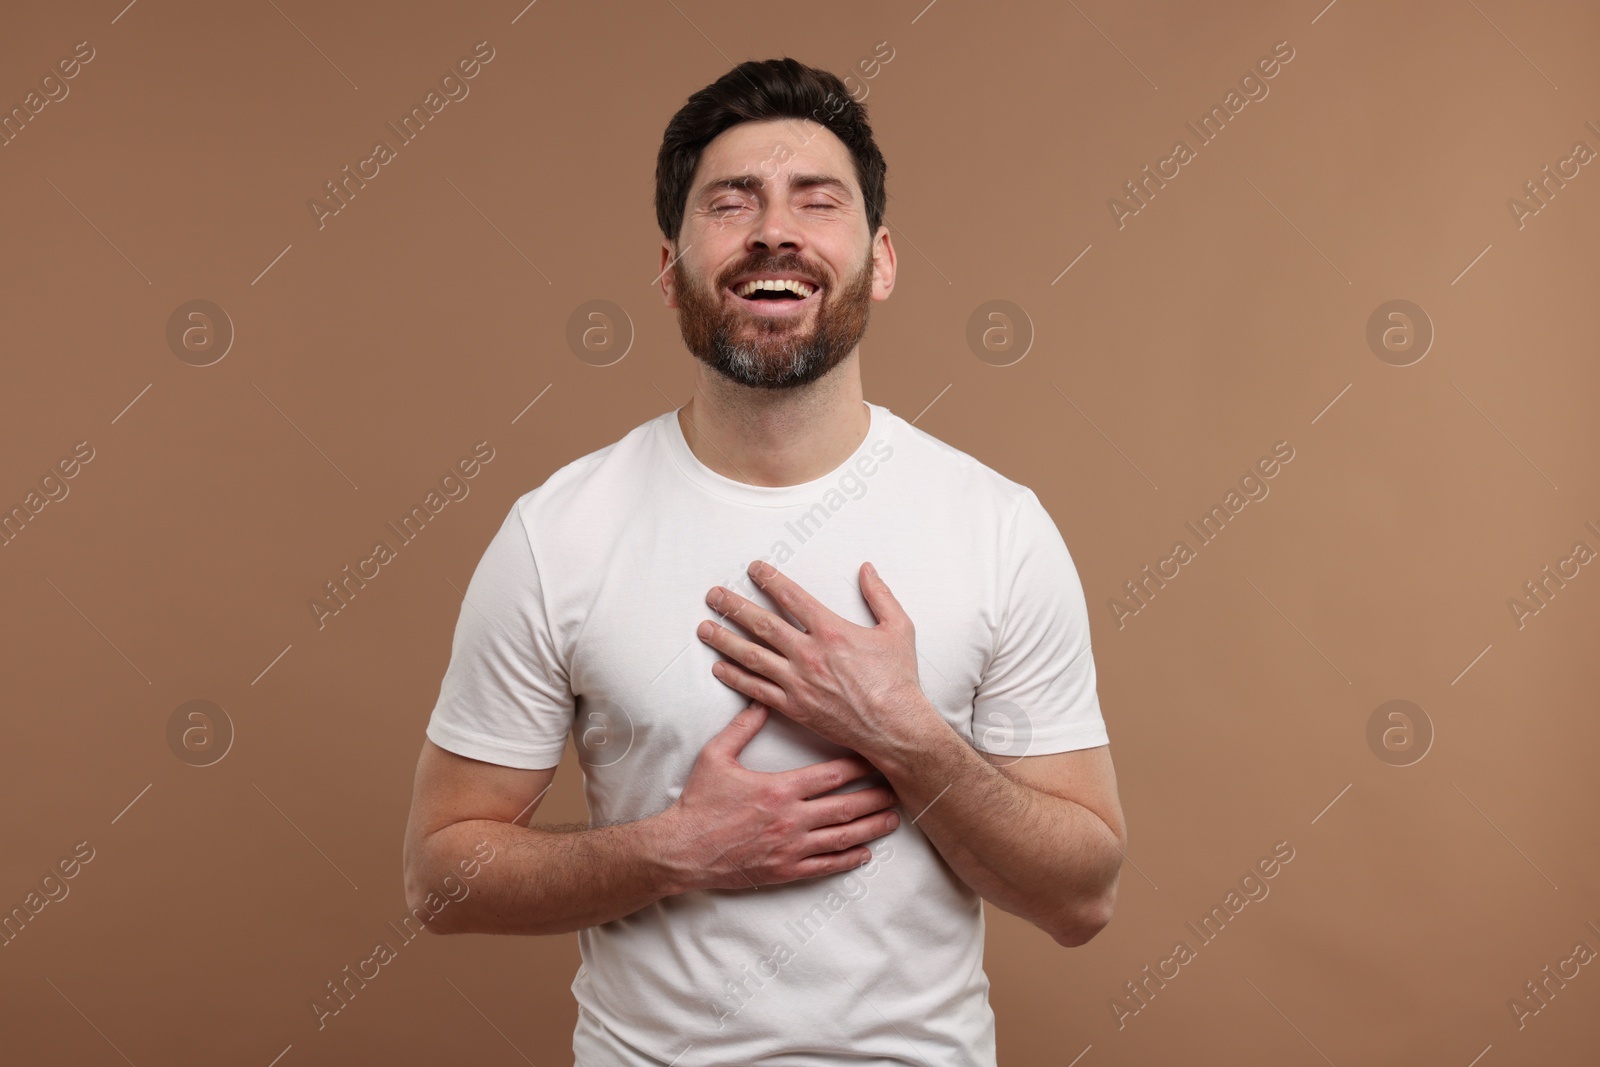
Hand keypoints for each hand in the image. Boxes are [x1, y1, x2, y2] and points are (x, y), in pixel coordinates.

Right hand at [658, 701, 899, 892]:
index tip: (878, 759)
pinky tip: (864, 853)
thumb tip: (762, 700)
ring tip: (892, 820)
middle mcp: (791, 819)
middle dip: (876, 797)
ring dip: (871, 828)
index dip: (861, 766)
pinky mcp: (784, 871)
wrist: (681, 849)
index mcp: (779, 788)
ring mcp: (790, 848)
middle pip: (846, 806)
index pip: (832, 775)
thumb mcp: (716, 756)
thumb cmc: (698, 802)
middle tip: (897, 790)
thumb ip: (742, 727)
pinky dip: (848, 860)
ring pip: (841, 837)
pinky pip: (824, 866)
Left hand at [696, 560, 933, 754]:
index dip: (770, 580)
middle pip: (762, 623)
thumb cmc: (899, 679)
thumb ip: (880, 595)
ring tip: (705, 628)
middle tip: (714, 595)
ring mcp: (798, 682)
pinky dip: (735, 678)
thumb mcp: (899, 628)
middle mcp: (809, 654)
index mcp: (831, 631)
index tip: (754, 569)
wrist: (895, 726)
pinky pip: (757, 690)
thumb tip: (867, 568)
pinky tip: (719, 669)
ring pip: (752, 656)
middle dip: (734, 606)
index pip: (792, 597)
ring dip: (725, 640)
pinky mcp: (794, 707)